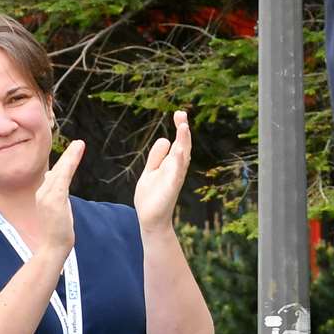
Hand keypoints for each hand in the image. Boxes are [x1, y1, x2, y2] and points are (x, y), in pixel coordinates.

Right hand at [34, 140, 83, 258]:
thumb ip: (55, 195)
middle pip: (58, 170)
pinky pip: (63, 179)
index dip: (65, 162)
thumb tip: (52, 178)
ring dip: (71, 157)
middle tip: (80, 143)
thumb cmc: (56, 231)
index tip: (74, 151)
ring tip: (80, 144)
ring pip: (61, 172)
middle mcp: (43, 192)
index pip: (55, 175)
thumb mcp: (55, 210)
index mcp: (43, 194)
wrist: (52, 247)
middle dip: (69, 156)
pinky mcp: (55, 200)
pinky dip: (69, 166)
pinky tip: (75, 157)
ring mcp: (48, 196)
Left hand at [133, 110, 191, 232]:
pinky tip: (179, 151)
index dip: (180, 128)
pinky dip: (178, 163)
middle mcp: (176, 169)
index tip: (179, 114)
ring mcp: (174, 178)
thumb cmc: (151, 196)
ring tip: (184, 127)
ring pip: (182, 158)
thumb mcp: (151, 171)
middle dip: (183, 131)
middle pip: (183, 146)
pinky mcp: (170, 188)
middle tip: (181, 115)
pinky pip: (176, 174)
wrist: (150, 219)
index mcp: (171, 164)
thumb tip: (164, 139)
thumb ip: (156, 157)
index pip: (178, 142)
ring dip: (184, 142)